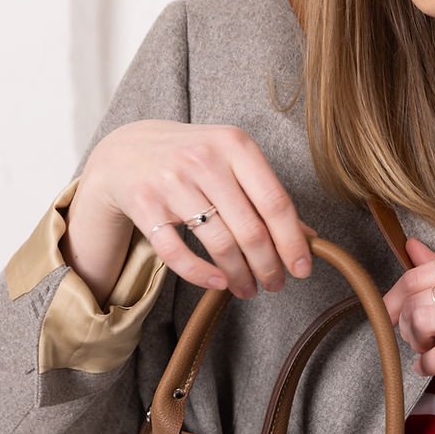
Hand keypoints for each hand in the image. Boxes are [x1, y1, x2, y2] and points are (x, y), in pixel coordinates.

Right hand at [82, 120, 318, 298]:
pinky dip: (201, 275)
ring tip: (248, 289)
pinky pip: (178, 253)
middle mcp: (204, 159)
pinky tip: (218, 284)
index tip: (301, 269)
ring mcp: (172, 181)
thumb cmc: (192, 160)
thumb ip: (267, 195)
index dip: (292, 242)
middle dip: (268, 265)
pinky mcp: (145, 205)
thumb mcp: (232, 163)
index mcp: (234, 144)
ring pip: (219, 243)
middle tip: (275, 284)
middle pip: (250, 228)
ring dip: (239, 275)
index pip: (275, 202)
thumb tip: (309, 236)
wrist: (126, 151)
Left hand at [382, 237, 434, 433]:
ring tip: (426, 352)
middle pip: (414, 298)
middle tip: (413, 340)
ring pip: (423, 323)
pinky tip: (432, 368)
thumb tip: (411, 247)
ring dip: (414, 344)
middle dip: (402, 324)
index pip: (416, 273)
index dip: (394, 299)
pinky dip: (429, 365)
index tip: (391, 316)